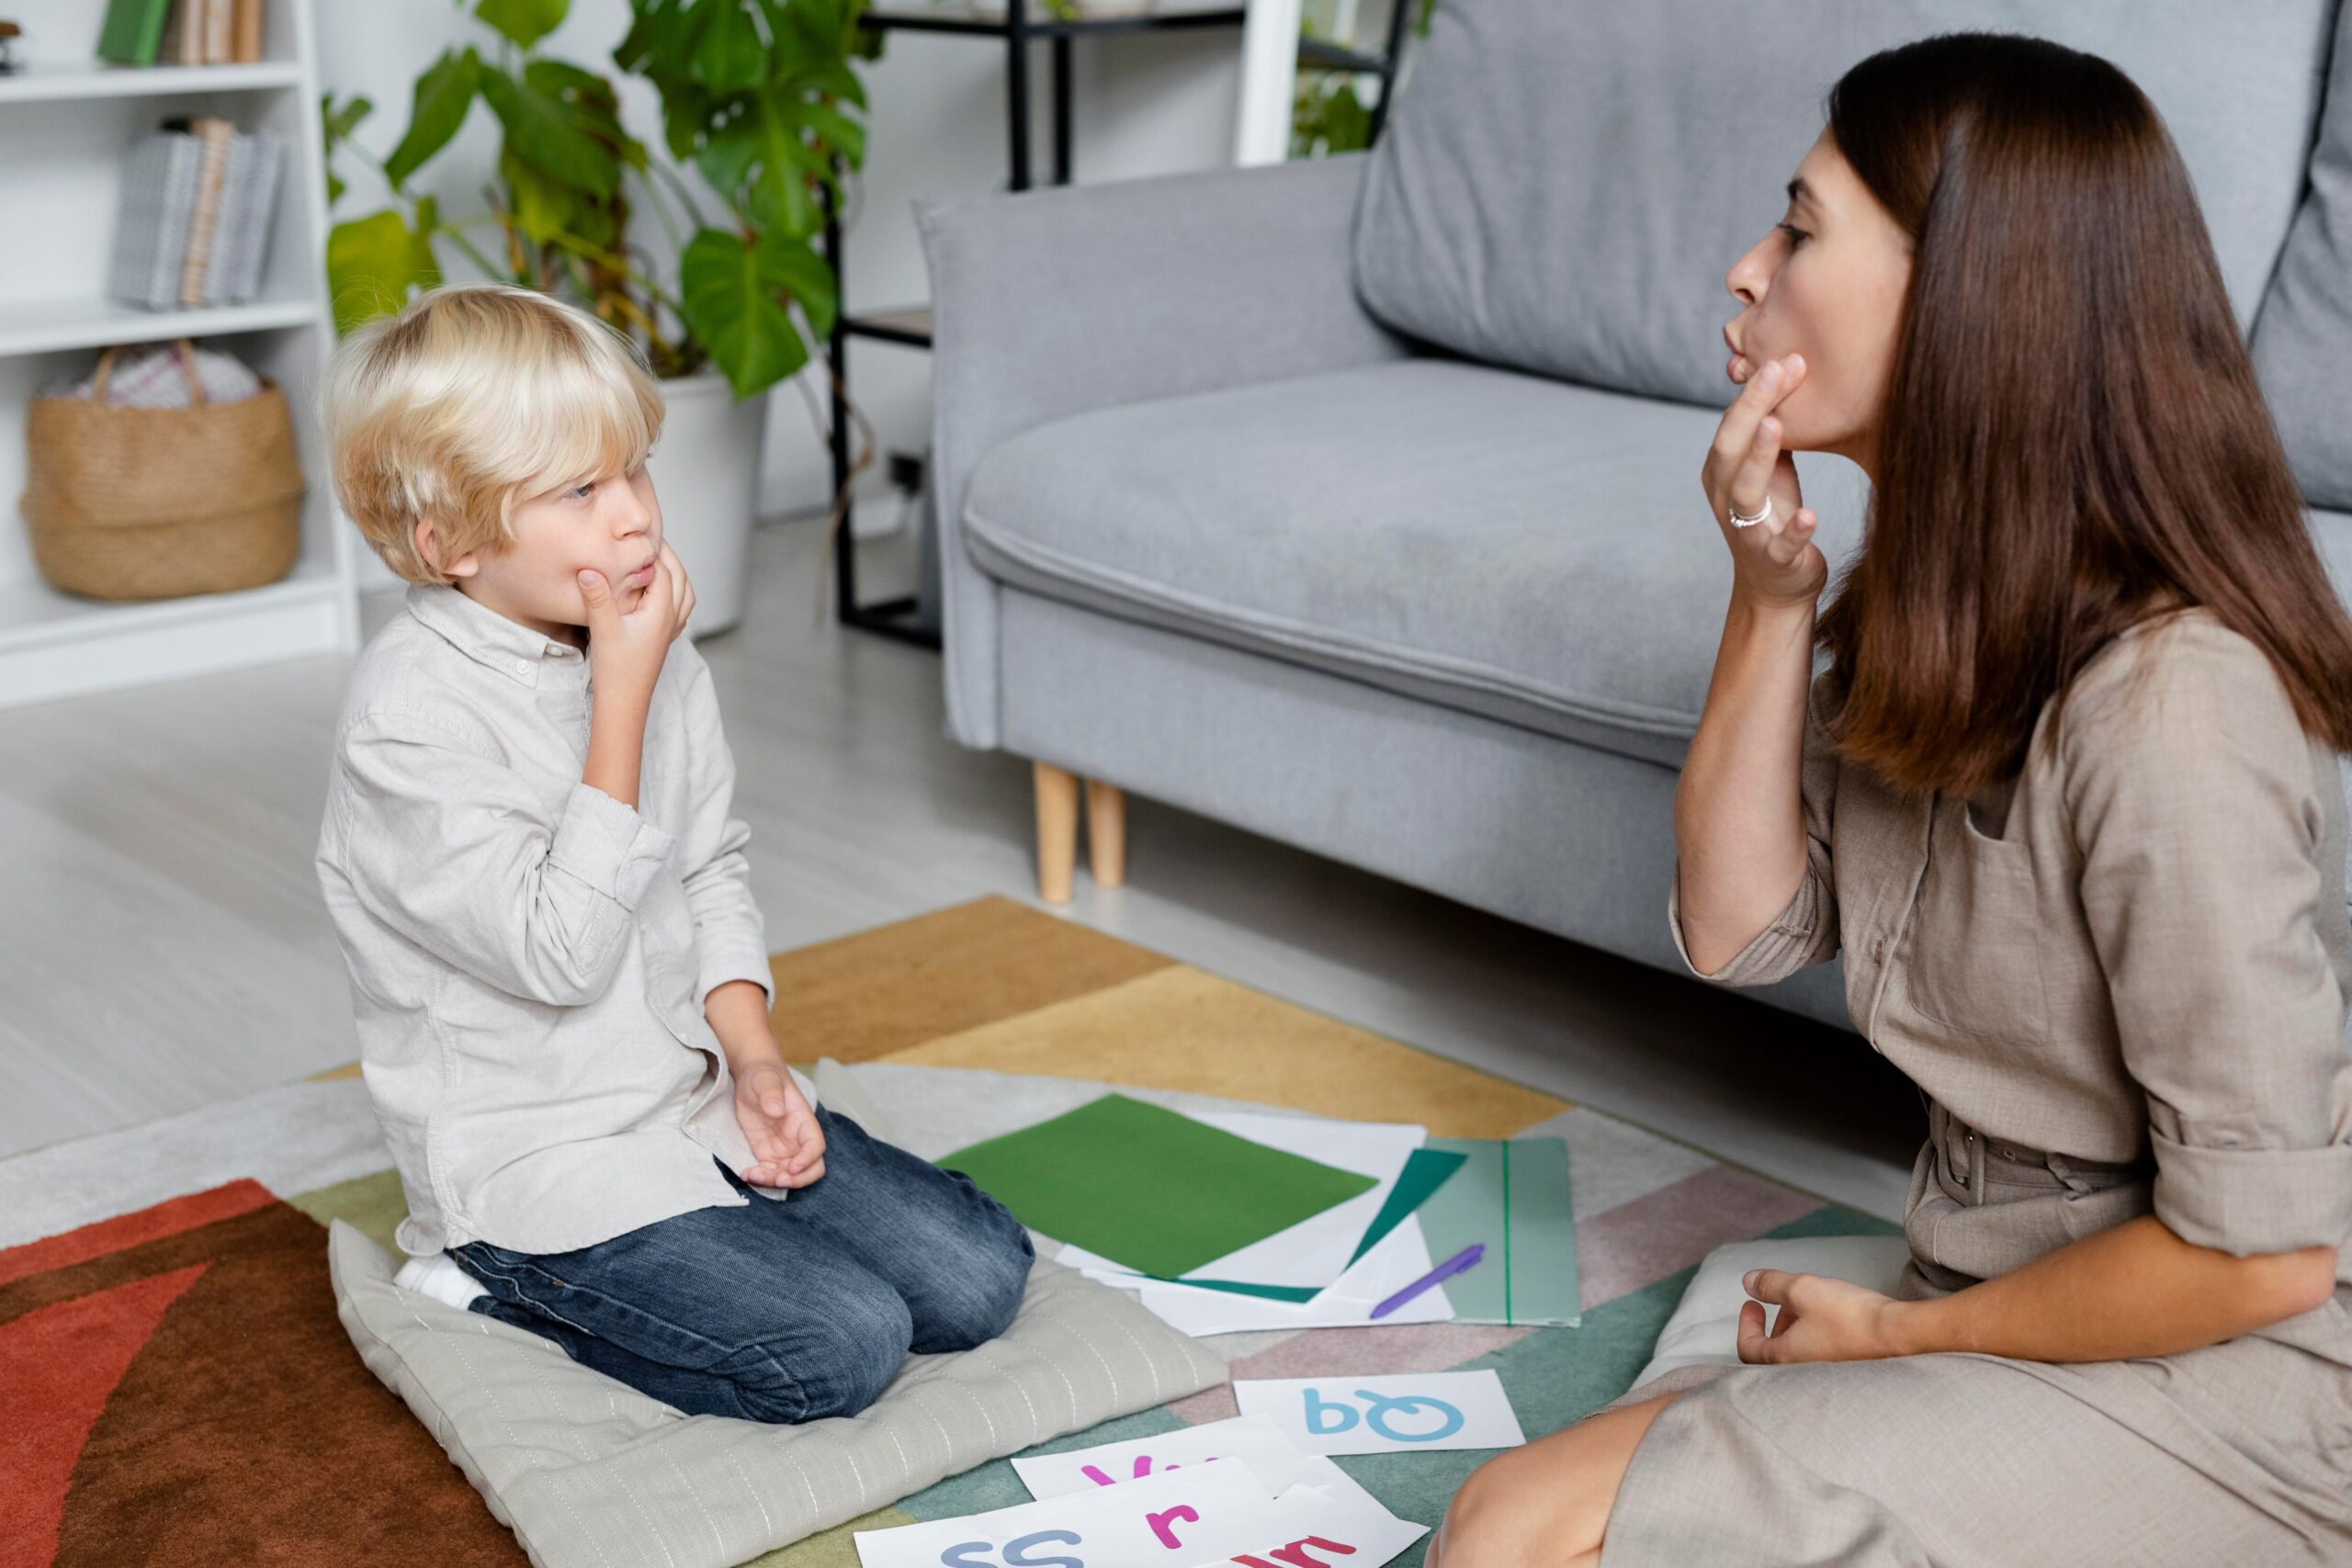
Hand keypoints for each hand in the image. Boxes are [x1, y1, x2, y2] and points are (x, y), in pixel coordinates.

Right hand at [577, 542, 695, 707]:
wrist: (624, 705)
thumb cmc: (616, 671)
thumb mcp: (603, 628)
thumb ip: (598, 597)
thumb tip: (589, 569)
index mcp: (662, 612)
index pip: (663, 571)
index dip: (653, 550)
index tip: (640, 533)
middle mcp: (672, 620)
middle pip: (680, 579)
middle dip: (668, 557)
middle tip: (651, 539)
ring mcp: (670, 632)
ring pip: (684, 595)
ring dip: (675, 575)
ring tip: (658, 562)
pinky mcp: (663, 642)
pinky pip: (679, 610)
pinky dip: (674, 594)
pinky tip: (657, 594)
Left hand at [732, 1060, 826, 1188]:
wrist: (752, 1079)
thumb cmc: (764, 1076)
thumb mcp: (766, 1080)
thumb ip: (772, 1094)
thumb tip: (777, 1109)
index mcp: (804, 1121)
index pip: (816, 1145)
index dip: (808, 1159)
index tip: (793, 1166)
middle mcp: (797, 1139)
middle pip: (810, 1168)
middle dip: (798, 1179)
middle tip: (778, 1180)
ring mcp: (783, 1149)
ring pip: (789, 1175)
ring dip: (774, 1181)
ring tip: (753, 1175)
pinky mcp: (767, 1154)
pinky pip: (769, 1173)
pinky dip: (760, 1179)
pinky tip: (746, 1174)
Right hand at [1702, 353, 1827, 611]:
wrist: (1775, 585)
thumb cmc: (1774, 516)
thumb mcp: (1770, 468)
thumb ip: (1771, 428)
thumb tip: (1786, 369)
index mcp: (1721, 471)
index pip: (1733, 423)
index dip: (1756, 391)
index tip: (1787, 357)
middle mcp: (1724, 497)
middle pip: (1728, 448)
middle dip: (1752, 407)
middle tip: (1778, 370)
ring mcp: (1745, 529)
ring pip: (1743, 491)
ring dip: (1758, 457)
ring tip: (1777, 425)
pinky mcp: (1771, 559)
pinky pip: (1778, 545)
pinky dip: (1793, 531)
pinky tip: (1810, 516)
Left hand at [1736, 1268, 1907, 1363]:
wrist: (1900, 1337)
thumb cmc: (1849, 1316)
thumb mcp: (1802, 1289)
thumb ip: (1771, 1284)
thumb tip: (1748, 1281)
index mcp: (1785, 1358)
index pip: (1749, 1349)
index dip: (1745, 1325)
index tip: (1752, 1303)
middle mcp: (1803, 1373)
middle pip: (1774, 1352)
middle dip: (1774, 1323)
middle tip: (1782, 1300)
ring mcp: (1826, 1376)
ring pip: (1799, 1353)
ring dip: (1796, 1327)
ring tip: (1810, 1303)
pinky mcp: (1848, 1373)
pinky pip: (1821, 1356)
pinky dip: (1817, 1336)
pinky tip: (1834, 1318)